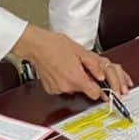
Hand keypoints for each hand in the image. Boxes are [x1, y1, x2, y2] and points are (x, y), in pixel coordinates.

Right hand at [11, 26, 132, 100]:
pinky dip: (64, 80)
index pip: (95, 94)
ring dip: (74, 79)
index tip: (102, 86)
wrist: (36, 45)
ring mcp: (58, 89)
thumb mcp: (80, 50)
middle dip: (86, 80)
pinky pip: (62, 87)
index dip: (100, 89)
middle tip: (81, 67)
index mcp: (77, 78)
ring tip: (68, 65)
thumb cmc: (55, 45)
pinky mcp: (51, 89)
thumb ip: (94, 64)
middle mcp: (67, 87)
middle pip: (84, 89)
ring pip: (73, 88)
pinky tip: (60, 69)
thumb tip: (102, 74)